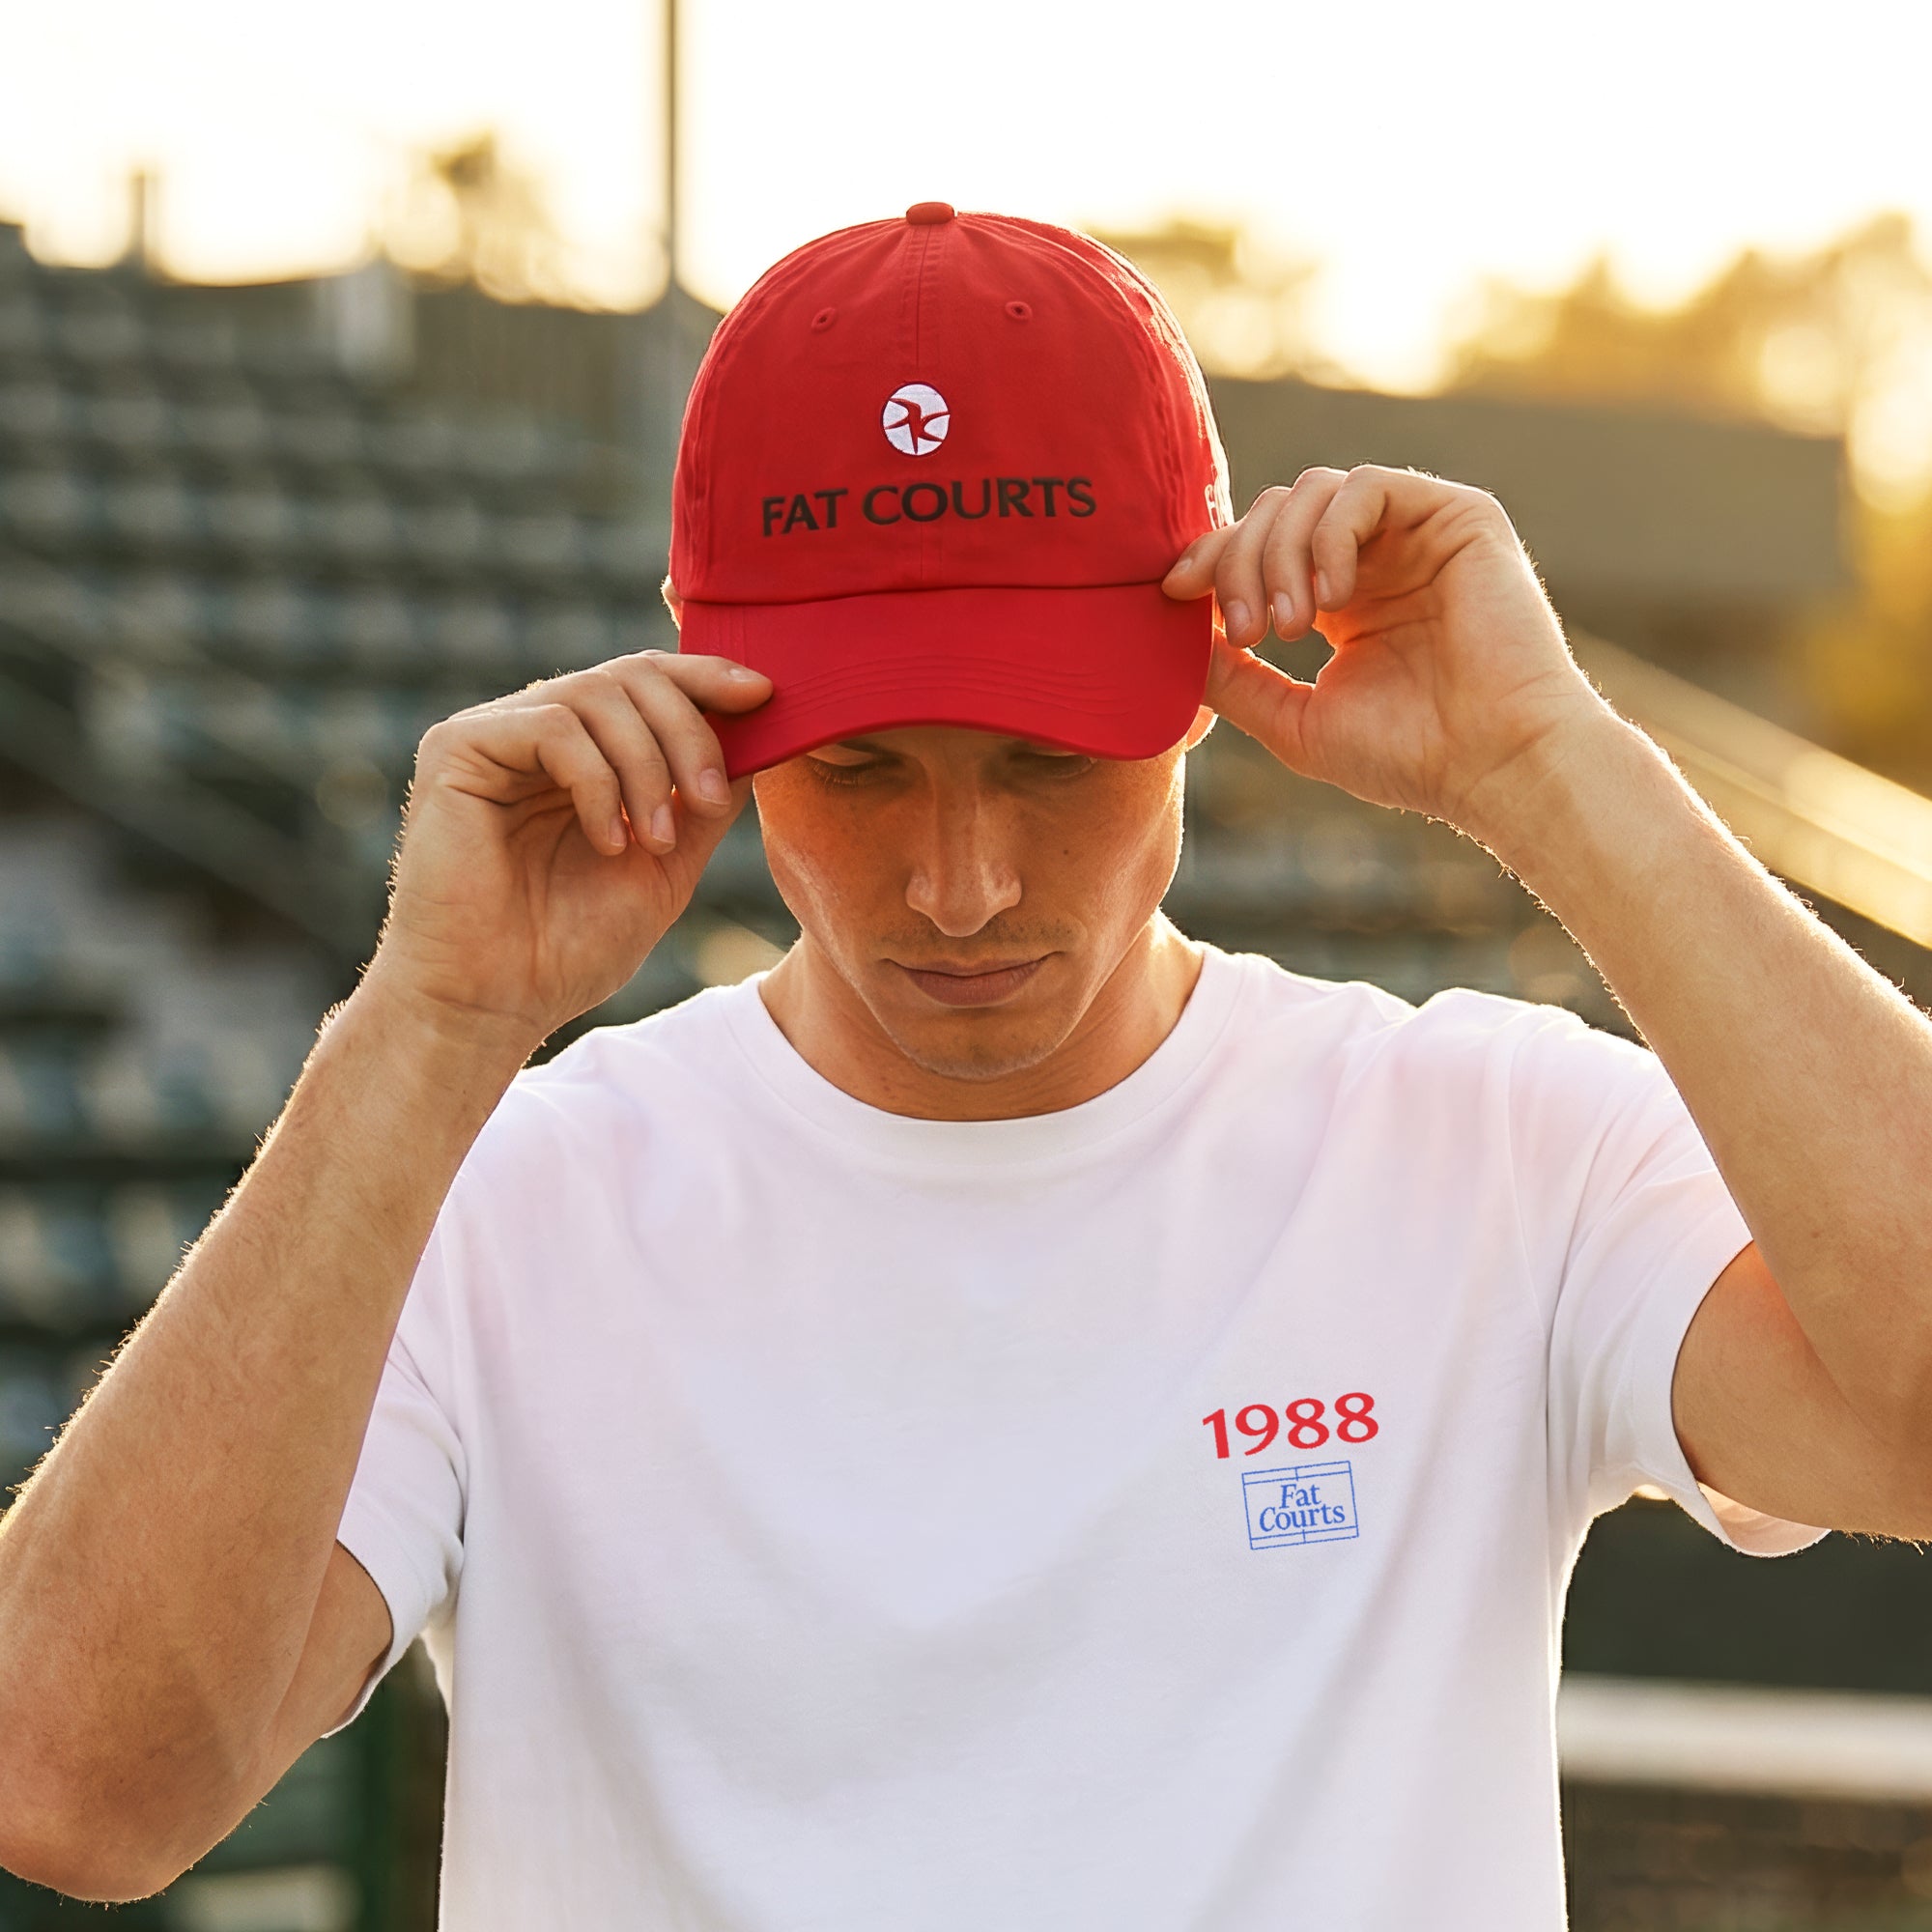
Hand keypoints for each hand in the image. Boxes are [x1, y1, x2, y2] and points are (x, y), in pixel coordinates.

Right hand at [364, 651, 771, 1048]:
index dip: (706, 677)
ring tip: (654, 843)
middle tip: (710, 802)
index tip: (764, 696)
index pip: (646, 682)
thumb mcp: (667, 866)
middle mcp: (534, 730)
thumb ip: (704, 803)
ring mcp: (493, 735)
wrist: (497, 1003)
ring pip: (596, 694)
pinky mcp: (456, 749)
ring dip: (648, 767)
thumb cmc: (569, 947)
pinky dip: (598, 783)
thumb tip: (761, 739)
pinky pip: (554, 727)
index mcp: (581, 751)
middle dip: (688, 731)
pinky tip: (608, 841)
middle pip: (630, 675)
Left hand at [1161, 465, 1614, 834]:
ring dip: (1279, 552)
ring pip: (1312, 490)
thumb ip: (1233, 679)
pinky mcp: (1458, 516)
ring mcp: (1416, 533)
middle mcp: (1376, 559)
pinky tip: (1330, 599)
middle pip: (1275, 511)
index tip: (1172, 593)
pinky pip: (1367, 486)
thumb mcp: (1293, 720)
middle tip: (1244, 630)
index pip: (1259, 547)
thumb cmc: (1408, 757)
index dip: (1211, 558)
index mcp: (1341, 601)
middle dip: (1238, 561)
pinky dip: (1330, 535)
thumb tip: (1170, 641)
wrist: (1495, 766)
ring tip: (1286, 627)